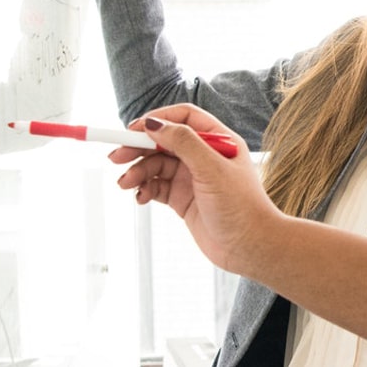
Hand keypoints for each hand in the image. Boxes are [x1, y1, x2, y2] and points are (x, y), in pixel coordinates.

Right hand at [111, 103, 280, 272]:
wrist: (250, 248)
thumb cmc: (241, 207)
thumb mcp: (211, 169)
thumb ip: (183, 143)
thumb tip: (154, 123)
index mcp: (218, 140)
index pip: (183, 118)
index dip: (158, 120)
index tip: (133, 129)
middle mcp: (204, 156)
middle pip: (164, 141)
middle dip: (138, 147)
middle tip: (116, 157)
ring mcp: (192, 178)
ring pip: (156, 165)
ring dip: (138, 172)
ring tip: (125, 184)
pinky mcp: (183, 199)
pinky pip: (157, 187)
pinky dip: (145, 189)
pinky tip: (139, 196)